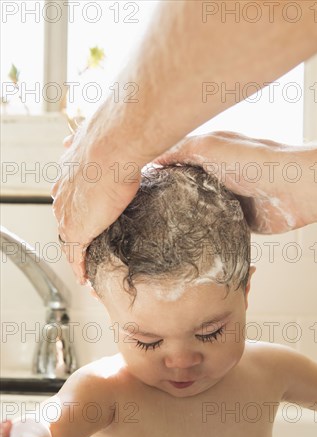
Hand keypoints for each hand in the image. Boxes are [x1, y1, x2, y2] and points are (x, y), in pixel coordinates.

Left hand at [52, 118, 146, 283]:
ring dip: (76, 257)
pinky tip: (85, 278)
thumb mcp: (105, 141)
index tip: (85, 219)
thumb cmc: (114, 141)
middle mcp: (63, 196)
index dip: (75, 212)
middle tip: (85, 249)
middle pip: (65, 222)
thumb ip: (104, 146)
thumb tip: (116, 141)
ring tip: (85, 268)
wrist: (113, 148)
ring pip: (68, 242)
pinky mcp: (77, 230)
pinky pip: (75, 257)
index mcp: (68, 176)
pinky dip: (79, 268)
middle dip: (75, 236)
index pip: (68, 201)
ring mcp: (68, 214)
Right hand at [154, 131, 306, 233]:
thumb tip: (151, 159)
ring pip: (195, 210)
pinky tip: (184, 239)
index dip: (155, 172)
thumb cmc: (254, 162)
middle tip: (141, 211)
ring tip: (156, 228)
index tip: (133, 185)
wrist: (293, 189)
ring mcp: (225, 199)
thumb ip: (180, 150)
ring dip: (181, 218)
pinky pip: (212, 228)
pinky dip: (201, 232)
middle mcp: (215, 176)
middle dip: (164, 197)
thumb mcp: (209, 147)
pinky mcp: (236, 220)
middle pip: (182, 187)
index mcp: (208, 154)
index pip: (173, 162)